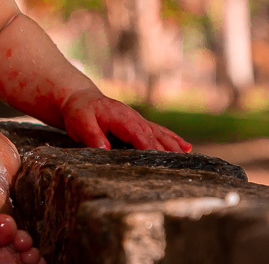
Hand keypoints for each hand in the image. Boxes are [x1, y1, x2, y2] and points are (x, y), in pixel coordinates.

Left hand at [59, 88, 190, 151]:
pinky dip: (173, 139)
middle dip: (168, 152)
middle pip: (155, 137)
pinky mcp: (139, 124)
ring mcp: (139, 121)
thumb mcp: (80, 123)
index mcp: (122, 118)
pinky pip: (159, 131)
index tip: (161, 164)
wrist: (80, 99)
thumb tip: (104, 150)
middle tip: (182, 169)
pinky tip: (186, 148)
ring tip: (189, 161)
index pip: (140, 136)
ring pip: (161, 134)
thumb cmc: (79, 112)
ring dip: (174, 147)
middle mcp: (134, 119)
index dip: (151, 150)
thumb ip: (92, 136)